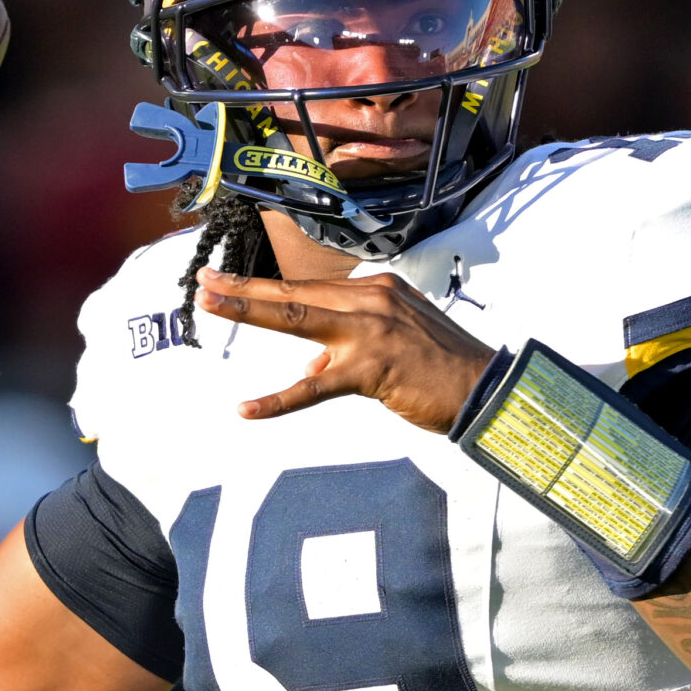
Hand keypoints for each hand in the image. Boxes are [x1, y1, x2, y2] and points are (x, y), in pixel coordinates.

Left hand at [199, 269, 496, 432]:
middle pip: (296, 292)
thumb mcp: (396, 342)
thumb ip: (351, 347)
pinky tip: (248, 409)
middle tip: (204, 281)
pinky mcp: (370, 370)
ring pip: (296, 319)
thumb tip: (313, 365)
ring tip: (211, 305)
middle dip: (246, 286)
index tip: (234, 280)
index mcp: (378, 291)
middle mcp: (371, 300)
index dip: (270, 286)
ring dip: (249, 310)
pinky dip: (278, 400)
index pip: (313, 287)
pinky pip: (313, 387)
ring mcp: (370, 332)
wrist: (486, 389)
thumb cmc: (444, 370)